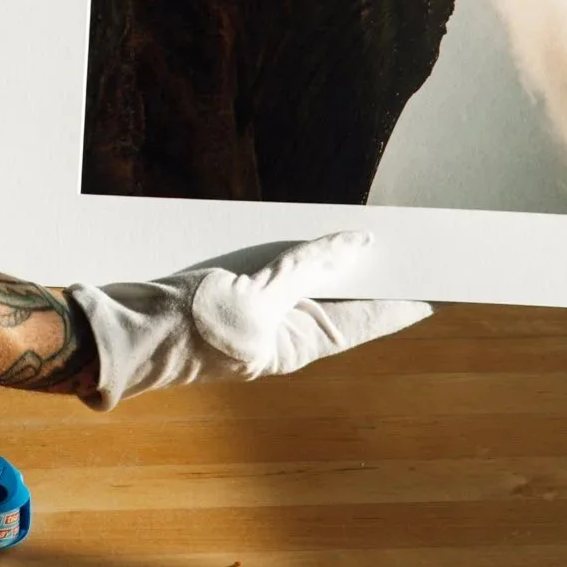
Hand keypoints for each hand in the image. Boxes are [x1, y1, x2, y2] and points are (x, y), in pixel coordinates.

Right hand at [68, 231, 431, 410]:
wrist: (123, 332)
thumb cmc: (187, 328)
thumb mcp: (255, 296)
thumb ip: (306, 269)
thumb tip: (357, 244)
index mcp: (299, 344)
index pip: (368, 318)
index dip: (406, 298)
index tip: (443, 281)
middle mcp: (286, 330)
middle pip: (344, 294)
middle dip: (375, 266)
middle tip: (411, 235)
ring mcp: (261, 310)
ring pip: (312, 276)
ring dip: (336, 251)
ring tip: (372, 223)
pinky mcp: (236, 290)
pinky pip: (278, 264)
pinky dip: (297, 244)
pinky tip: (311, 222)